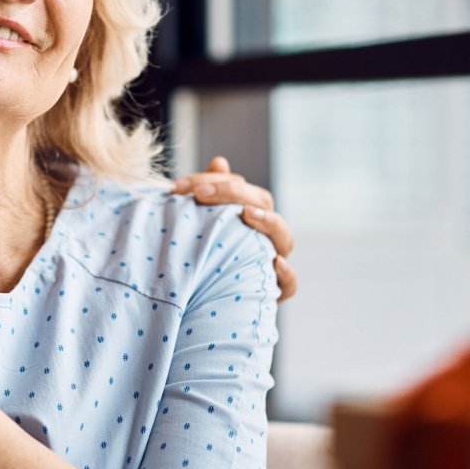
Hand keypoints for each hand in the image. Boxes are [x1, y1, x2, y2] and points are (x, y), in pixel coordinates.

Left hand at [172, 156, 298, 300]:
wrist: (197, 306)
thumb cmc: (200, 258)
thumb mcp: (199, 225)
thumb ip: (209, 193)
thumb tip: (220, 162)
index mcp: (248, 215)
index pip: (241, 188)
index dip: (214, 181)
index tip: (180, 186)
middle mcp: (263, 236)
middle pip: (263, 204)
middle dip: (232, 193)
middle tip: (200, 194)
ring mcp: (271, 262)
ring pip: (284, 238)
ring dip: (268, 222)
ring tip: (246, 214)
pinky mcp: (272, 292)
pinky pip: (289, 284)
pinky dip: (286, 274)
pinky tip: (274, 262)